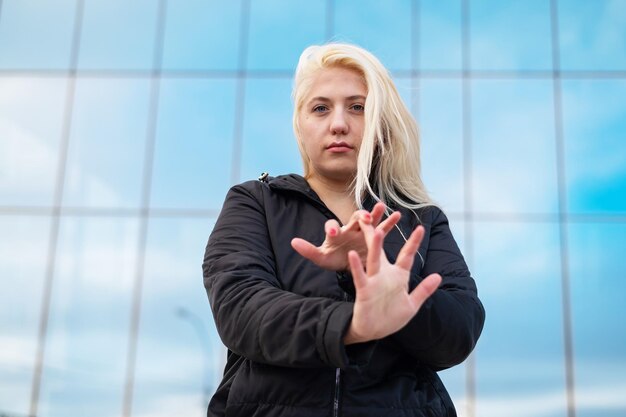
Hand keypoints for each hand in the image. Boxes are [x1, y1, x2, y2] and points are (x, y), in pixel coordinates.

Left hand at [291, 203, 399, 270]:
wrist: (349, 264)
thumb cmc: (333, 260)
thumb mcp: (321, 258)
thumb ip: (308, 250)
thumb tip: (293, 242)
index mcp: (335, 233)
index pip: (332, 225)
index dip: (332, 227)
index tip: (333, 231)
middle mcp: (349, 228)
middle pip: (353, 218)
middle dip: (358, 216)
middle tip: (363, 217)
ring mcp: (362, 231)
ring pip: (369, 219)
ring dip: (374, 213)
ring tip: (380, 207)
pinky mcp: (374, 237)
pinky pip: (383, 227)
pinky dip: (389, 222)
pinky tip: (397, 215)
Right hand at [343, 220, 441, 344]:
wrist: (373, 332)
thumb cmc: (391, 318)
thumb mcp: (412, 304)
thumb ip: (424, 290)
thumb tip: (438, 276)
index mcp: (398, 276)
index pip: (407, 256)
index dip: (414, 243)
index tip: (420, 228)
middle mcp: (385, 274)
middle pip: (384, 250)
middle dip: (385, 234)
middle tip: (384, 215)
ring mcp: (373, 281)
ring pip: (373, 259)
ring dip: (375, 246)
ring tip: (376, 230)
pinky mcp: (363, 290)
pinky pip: (359, 275)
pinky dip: (356, 265)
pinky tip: (352, 254)